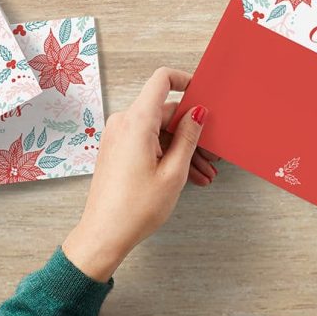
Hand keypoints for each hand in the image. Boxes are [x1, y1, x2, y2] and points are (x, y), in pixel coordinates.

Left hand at [61, 68, 215, 280]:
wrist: (104, 235)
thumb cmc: (135, 209)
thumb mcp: (174, 172)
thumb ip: (188, 137)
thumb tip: (198, 113)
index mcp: (137, 122)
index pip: (161, 80)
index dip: (184, 81)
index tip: (202, 93)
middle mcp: (123, 123)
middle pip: (164, 113)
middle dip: (191, 131)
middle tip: (212, 154)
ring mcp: (118, 137)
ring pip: (158, 132)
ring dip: (182, 149)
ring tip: (203, 173)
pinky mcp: (117, 151)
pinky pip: (147, 143)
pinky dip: (167, 155)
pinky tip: (187, 177)